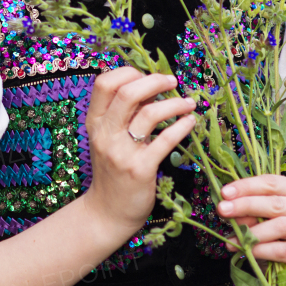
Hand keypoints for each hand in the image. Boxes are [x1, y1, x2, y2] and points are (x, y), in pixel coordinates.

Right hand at [78, 67, 197, 240]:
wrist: (107, 212)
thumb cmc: (112, 172)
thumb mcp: (107, 139)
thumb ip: (121, 115)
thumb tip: (150, 87)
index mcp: (94, 122)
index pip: (104, 83)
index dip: (128, 73)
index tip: (147, 77)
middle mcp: (104, 134)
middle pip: (128, 92)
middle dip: (155, 81)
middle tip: (172, 82)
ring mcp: (121, 152)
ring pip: (150, 113)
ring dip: (174, 103)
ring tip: (188, 104)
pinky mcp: (140, 169)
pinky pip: (166, 140)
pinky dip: (182, 126)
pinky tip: (190, 122)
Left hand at [216, 175, 285, 285]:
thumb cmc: (278, 235)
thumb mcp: (264, 217)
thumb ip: (250, 210)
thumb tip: (227, 206)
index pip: (272, 183)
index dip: (246, 186)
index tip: (224, 193)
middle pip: (276, 203)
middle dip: (245, 205)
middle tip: (223, 210)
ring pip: (281, 226)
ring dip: (252, 231)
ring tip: (232, 239)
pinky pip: (283, 251)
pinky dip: (261, 249)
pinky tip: (247, 250)